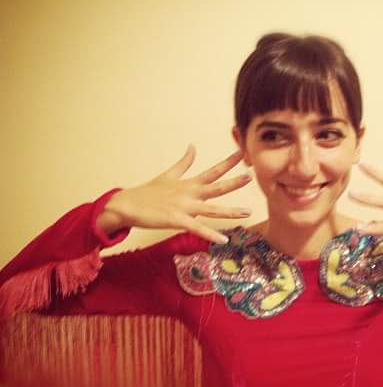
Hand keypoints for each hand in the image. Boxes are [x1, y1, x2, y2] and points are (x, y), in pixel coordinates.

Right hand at [97, 145, 252, 243]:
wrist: (126, 205)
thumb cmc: (148, 192)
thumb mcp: (168, 175)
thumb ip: (184, 163)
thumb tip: (193, 146)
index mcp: (189, 184)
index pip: (213, 171)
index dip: (228, 162)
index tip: (242, 153)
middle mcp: (189, 194)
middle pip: (217, 187)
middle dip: (235, 182)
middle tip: (252, 175)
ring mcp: (183, 207)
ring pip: (212, 209)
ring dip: (231, 211)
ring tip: (248, 212)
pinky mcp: (176, 221)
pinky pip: (197, 229)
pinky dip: (210, 235)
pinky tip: (223, 240)